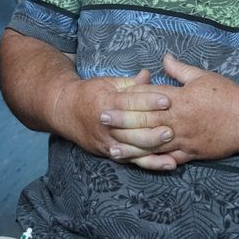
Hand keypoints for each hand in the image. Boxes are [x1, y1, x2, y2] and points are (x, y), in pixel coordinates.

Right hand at [55, 69, 176, 169]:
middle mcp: (106, 123)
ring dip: (153, 147)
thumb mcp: (108, 83)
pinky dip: (151, 164)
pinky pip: (134, 160)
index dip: (149, 101)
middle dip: (153, 128)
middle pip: (132, 128)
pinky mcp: (110, 153)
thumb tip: (148, 74)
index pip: (130, 102)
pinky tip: (168, 163)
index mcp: (106, 101)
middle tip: (172, 127)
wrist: (66, 111)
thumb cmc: (90, 94)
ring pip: (133, 147)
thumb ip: (130, 83)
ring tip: (172, 144)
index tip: (167, 100)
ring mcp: (108, 141)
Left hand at [101, 55, 238, 168]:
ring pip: (153, 143)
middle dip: (122, 119)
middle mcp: (179, 119)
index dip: (129, 96)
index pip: (149, 97)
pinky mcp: (191, 153)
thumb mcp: (203, 77)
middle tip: (102, 118)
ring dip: (131, 144)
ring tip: (113, 146)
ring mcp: (184, 138)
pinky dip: (152, 161)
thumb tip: (164, 58)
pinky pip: (169, 158)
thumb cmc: (227, 95)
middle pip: (145, 120)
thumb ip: (180, 70)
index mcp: (180, 99)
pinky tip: (139, 163)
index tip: (111, 95)